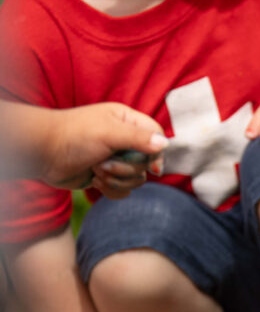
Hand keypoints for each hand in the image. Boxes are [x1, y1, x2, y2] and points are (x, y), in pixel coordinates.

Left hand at [38, 102, 165, 197]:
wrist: (42, 153)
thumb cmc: (74, 136)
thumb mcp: (109, 133)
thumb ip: (139, 138)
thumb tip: (165, 145)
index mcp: (126, 122)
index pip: (156, 136)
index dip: (157, 153)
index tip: (152, 168)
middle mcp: (124, 140)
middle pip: (146, 162)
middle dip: (126, 169)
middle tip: (104, 164)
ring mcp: (115, 159)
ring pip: (136, 179)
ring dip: (117, 180)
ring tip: (96, 172)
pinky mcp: (106, 176)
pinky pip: (123, 190)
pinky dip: (110, 189)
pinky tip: (94, 181)